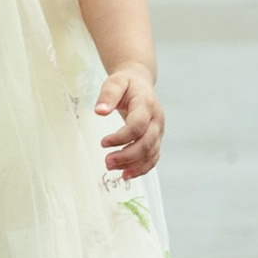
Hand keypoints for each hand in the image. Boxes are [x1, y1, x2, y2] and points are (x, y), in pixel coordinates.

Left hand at [95, 62, 163, 177]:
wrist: (140, 83)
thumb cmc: (126, 83)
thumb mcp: (115, 82)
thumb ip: (107, 95)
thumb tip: (99, 111)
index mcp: (146, 104)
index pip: (138, 125)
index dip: (121, 137)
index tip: (103, 143)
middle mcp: (157, 119)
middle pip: (146, 143)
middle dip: (127, 156)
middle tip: (107, 162)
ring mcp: (158, 131)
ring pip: (150, 153)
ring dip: (133, 165)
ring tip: (112, 168)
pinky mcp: (156, 139)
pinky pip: (153, 157)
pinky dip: (141, 168)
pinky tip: (126, 174)